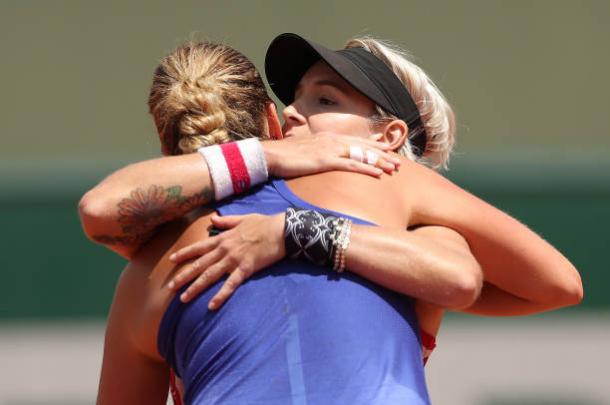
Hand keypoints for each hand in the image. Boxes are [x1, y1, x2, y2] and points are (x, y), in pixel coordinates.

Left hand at [168, 213, 285, 309]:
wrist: (281, 230)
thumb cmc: (264, 224)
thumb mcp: (243, 219)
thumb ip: (226, 221)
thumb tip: (213, 220)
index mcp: (223, 238)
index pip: (199, 247)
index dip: (185, 254)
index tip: (171, 260)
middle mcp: (224, 250)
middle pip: (200, 264)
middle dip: (183, 276)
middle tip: (170, 287)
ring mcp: (234, 260)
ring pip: (210, 276)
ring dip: (195, 288)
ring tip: (183, 299)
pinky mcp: (246, 269)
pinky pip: (230, 284)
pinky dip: (220, 295)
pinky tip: (211, 305)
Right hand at [262, 132, 399, 178]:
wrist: (270, 154)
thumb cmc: (284, 156)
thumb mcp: (305, 152)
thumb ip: (317, 153)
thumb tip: (323, 160)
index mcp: (328, 138)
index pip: (356, 141)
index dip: (373, 146)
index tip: (387, 150)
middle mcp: (332, 141)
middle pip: (364, 146)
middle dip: (383, 154)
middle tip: (398, 161)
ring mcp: (330, 150)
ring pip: (362, 154)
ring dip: (380, 161)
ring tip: (395, 168)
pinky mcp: (326, 161)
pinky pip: (351, 165)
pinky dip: (367, 168)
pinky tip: (378, 174)